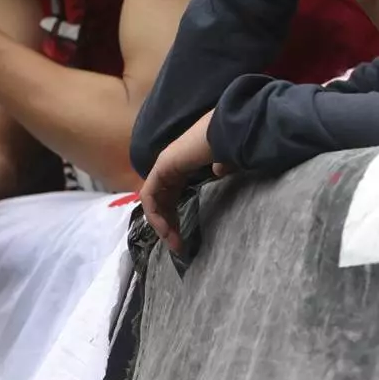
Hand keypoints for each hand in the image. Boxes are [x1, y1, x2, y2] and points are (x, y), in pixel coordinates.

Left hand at [140, 112, 215, 254]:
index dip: (174, 218)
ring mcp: (163, 165)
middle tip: (177, 246)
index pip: (170, 196)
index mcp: (183, 164)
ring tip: (173, 242)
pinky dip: (154, 214)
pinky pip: (149, 196)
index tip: (183, 239)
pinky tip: (166, 229)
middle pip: (160, 201)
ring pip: (153, 201)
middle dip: (167, 226)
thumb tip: (220, 170)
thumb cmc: (229, 145)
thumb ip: (223, 167)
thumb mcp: (227, 162)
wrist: (224, 133)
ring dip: (160, 224)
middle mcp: (170, 165)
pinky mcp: (161, 168)